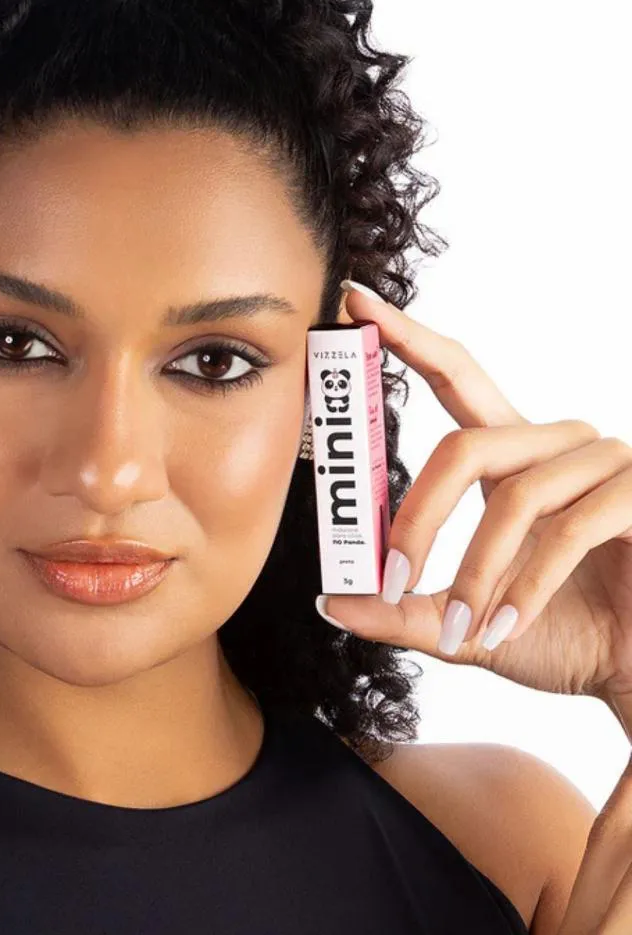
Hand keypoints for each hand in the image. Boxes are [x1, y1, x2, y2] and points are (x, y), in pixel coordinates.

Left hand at [316, 286, 631, 707]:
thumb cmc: (560, 634)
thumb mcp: (463, 623)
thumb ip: (401, 611)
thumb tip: (330, 602)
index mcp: (513, 453)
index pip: (454, 377)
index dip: (407, 337)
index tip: (354, 300)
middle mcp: (558, 443)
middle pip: (463, 449)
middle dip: (418, 520)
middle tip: (389, 581)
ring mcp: (607, 462)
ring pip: (514, 499)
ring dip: (477, 574)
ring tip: (466, 628)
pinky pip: (568, 531)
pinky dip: (526, 589)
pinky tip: (506, 626)